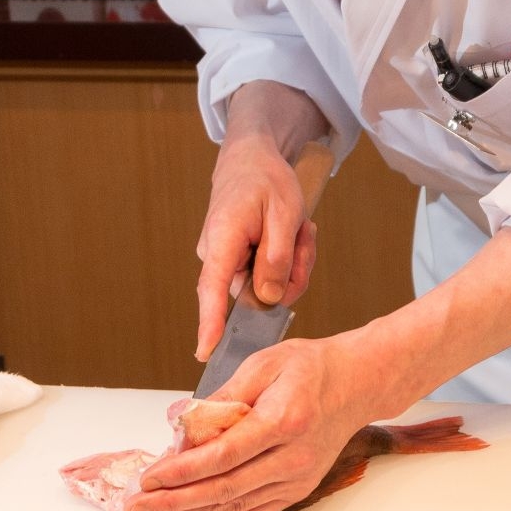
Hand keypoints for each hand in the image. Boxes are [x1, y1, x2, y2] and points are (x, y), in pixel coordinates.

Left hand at [122, 335, 376, 510]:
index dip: (183, 470)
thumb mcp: (262, 364)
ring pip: (235, 507)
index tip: (150, 476)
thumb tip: (184, 425)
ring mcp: (297, 478)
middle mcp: (292, 456)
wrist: (357, 382)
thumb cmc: (309, 367)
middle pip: (224, 488)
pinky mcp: (297, 489)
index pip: (224, 454)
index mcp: (283, 420)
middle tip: (136, 508)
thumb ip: (222, 396)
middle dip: (174, 502)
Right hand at [195, 138, 318, 361]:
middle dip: (292, 270)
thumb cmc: (266, 180)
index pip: (212, 289)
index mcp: (222, 239)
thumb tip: (268, 299)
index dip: (210, 323)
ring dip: (293, 260)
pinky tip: (291, 232)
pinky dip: (287, 257)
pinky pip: (268, 275)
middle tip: (304, 235)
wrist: (251, 159)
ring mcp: (226, 260)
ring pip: (268, 284)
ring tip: (297, 228)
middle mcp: (216, 254)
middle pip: (258, 292)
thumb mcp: (285, 214)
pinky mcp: (236, 262)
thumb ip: (278, 260)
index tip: (205, 352)